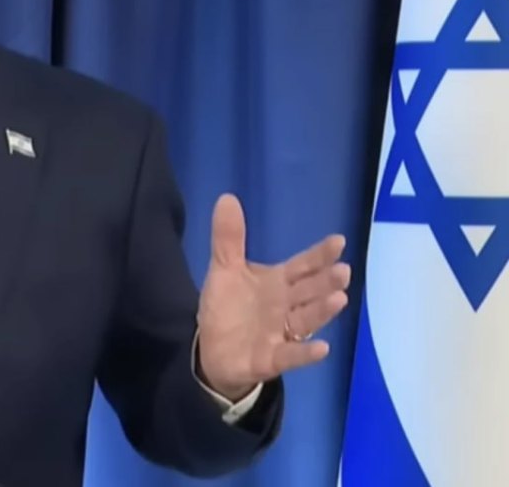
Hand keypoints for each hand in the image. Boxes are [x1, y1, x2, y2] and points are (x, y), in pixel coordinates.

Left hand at [196, 194, 349, 399]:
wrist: (213, 350)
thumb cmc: (228, 308)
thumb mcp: (224, 269)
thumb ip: (228, 238)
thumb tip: (227, 197)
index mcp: (278, 283)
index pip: (303, 266)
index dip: (319, 255)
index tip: (338, 241)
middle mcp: (286, 306)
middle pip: (310, 291)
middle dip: (326, 281)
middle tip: (343, 270)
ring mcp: (282, 333)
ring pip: (306, 320)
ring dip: (322, 311)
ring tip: (339, 298)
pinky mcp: (271, 359)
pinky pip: (291, 355)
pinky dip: (305, 353)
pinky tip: (322, 348)